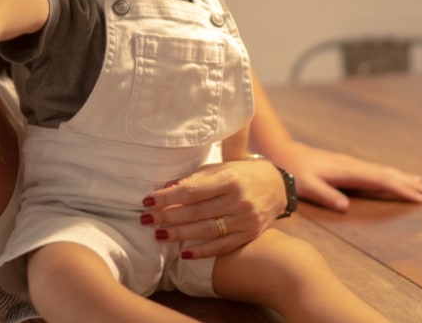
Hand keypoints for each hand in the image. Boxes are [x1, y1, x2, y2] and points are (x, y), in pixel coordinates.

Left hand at [140, 157, 284, 259]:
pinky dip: (202, 251)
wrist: (276, 186)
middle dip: (167, 216)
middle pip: (196, 212)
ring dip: (180, 234)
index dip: (167, 197)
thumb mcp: (220, 169)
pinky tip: (184, 253)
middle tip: (145, 219)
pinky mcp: (249, 234)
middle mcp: (239, 200)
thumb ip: (195, 179)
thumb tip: (165, 189)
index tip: (148, 201)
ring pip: (207, 230)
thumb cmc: (241, 173)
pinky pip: (222, 246)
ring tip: (158, 235)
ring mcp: (246, 219)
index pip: (192, 191)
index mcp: (230, 178)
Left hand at [271, 141, 421, 209]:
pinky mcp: (346, 165)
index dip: (400, 188)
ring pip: (381, 170)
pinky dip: (388, 174)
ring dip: (401, 177)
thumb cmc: (292, 172)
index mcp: (346, 171)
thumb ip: (325, 195)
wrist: (283, 154)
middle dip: (407, 182)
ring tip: (420, 183)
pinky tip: (392, 176)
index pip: (379, 180)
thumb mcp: (305, 186)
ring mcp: (350, 164)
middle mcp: (352, 165)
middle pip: (386, 174)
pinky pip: (373, 170)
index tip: (418, 197)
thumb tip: (345, 207)